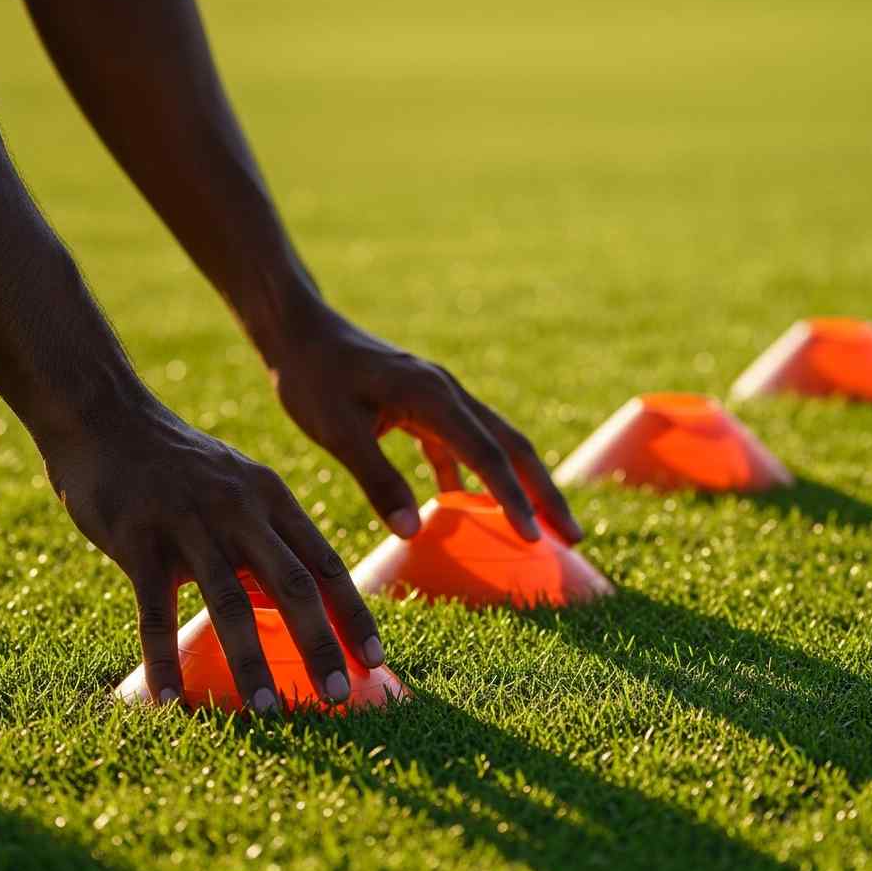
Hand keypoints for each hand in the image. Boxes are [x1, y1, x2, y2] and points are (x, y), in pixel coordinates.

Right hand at [38, 393, 383, 709]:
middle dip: (321, 645)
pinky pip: (155, 610)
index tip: (376, 660)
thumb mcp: (238, 486)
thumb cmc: (178, 464)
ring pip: (230, 602)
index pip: (327, 564)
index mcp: (272, 498)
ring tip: (269, 710)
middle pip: (294, 585)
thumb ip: (269, 535)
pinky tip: (169, 698)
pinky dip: (163, 657)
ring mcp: (190, 523)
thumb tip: (298, 598)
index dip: (353, 615)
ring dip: (252, 661)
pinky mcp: (139, 540)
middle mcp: (241, 510)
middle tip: (340, 696)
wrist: (105, 416)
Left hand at [271, 305, 583, 544]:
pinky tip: (466, 503)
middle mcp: (448, 393)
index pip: (488, 455)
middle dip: (544, 492)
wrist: (299, 331)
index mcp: (433, 397)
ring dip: (518, 484)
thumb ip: (378, 480)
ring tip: (539, 527)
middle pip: (512, 446)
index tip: (536, 540)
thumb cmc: (313, 377)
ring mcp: (440, 396)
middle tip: (572, 536)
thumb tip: (412, 533)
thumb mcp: (338, 432)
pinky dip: (473, 474)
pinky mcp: (424, 404)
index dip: (514, 499)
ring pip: (493, 444)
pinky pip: (461, 443)